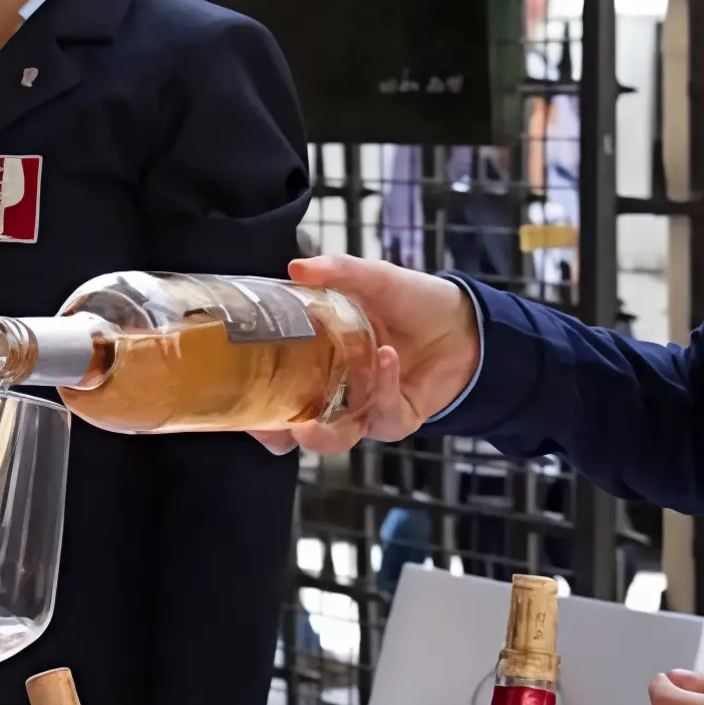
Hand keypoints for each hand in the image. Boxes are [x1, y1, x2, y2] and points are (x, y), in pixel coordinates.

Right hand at [251, 255, 480, 455]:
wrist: (465, 322)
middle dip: (280, 435)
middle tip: (270, 430)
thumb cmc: (415, 302)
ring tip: (308, 425)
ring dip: (321, 434)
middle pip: (297, 426)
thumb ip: (338, 272)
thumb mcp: (374, 278)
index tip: (238, 406)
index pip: (276, 386)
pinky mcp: (397, 418)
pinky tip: (386, 356)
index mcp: (319, 357)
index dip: (255, 404)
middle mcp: (337, 389)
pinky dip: (381, 385)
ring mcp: (366, 407)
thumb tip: (297, 267)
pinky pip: (381, 416)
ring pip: (335, 437)